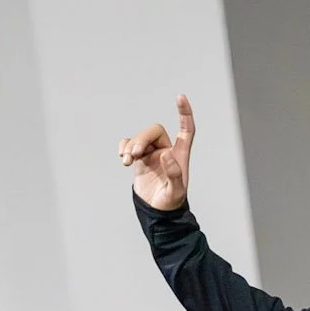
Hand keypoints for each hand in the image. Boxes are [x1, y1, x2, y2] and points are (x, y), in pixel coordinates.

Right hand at [118, 93, 194, 209]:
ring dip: (130, 147)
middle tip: (134, 156)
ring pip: (140, 138)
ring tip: (126, 162)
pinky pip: (129, 144)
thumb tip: (166, 154)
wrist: (156, 212)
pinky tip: (123, 159)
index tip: (180, 97)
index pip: (186, 129)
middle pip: (153, 131)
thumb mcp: (175, 192)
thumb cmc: (170, 202)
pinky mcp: (139, 159)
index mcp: (180, 155)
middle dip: (141, 139)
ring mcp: (152, 154)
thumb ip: (174, 174)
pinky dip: (124, 148)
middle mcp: (166, 150)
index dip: (184, 113)